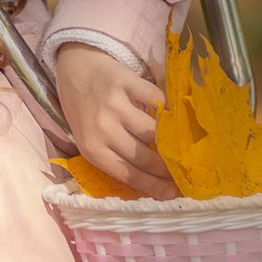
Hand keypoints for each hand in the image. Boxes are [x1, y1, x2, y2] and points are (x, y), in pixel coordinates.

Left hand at [58, 46, 169, 192]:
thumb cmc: (85, 110)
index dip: (154, 186)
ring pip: (154, 131)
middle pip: (144, 156)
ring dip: (172, 140)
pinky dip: (168, 109)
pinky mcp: (125, 81)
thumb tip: (154, 179)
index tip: (173, 193)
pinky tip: (172, 115)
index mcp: (92, 149)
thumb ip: (116, 156)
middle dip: (168, 168)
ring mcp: (114, 104)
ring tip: (183, 145)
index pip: (128, 175)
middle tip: (185, 171)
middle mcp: (102, 129)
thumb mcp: (91, 138)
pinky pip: (157, 100)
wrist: (76, 68)